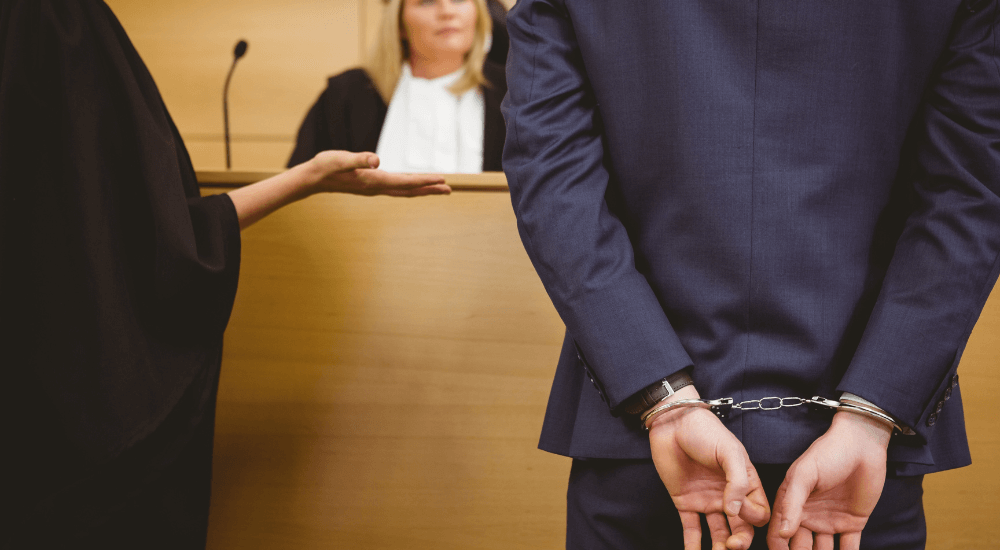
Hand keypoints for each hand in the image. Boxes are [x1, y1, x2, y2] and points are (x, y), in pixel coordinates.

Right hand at [308, 151, 450, 196]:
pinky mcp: (371, 185)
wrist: (313, 178)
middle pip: (409, 190)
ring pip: (404, 191)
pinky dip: (410, 187)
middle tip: (449, 189)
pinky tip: (413, 185)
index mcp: (374, 180)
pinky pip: (396, 188)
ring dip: (422, 190)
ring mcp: (374, 188)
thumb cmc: (326, 167)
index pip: (405, 182)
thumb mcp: (341, 159)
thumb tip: (376, 160)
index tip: (442, 180)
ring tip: (438, 188)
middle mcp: (377, 187)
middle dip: (430, 190)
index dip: (425, 181)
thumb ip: (358, 158)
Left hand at [648, 387, 770, 549]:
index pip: (758, 512)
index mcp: (746, 483)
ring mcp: (707, 501)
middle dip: (740, 541)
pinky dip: (693, 546)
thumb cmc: (706, 432)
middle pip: (742, 528)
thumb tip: (735, 511)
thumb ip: (737, 481)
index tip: (740, 510)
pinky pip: (692, 530)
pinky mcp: (685, 503)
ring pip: (719, 534)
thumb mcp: (730, 452)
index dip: (753, 517)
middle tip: (733, 546)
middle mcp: (728, 496)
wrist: (672, 424)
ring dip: (720, 548)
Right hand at [767, 412, 891, 549]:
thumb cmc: (828, 453)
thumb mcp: (804, 474)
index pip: (779, 533)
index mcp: (791, 503)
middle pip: (800, 546)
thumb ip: (791, 503)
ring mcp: (829, 521)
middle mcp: (808, 515)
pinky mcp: (852, 523)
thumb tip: (782, 533)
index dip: (778, 549)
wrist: (863, 444)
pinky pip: (848, 548)